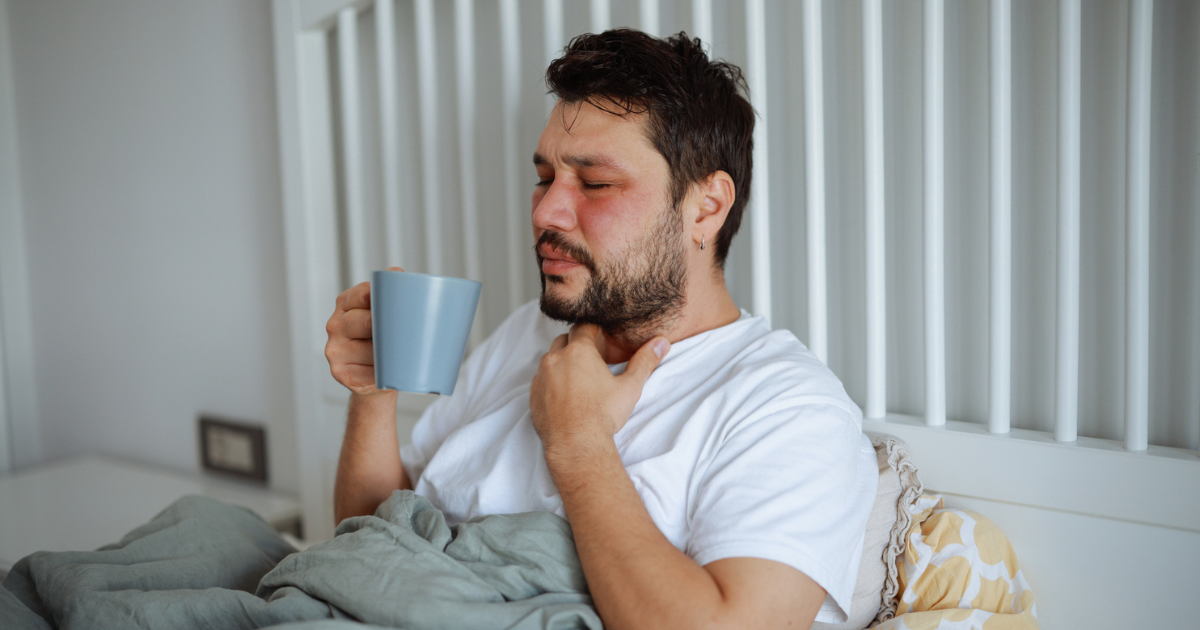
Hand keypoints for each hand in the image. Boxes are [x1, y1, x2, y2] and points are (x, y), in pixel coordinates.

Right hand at [325, 266, 403, 396]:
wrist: (376, 380)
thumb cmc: (385, 342)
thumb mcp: (384, 316)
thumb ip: (390, 297)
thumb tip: (399, 274)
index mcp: (346, 303)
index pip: (364, 293)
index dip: (385, 297)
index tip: (404, 299)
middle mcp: (336, 323)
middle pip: (368, 321)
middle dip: (390, 328)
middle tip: (411, 333)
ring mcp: (334, 348)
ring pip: (371, 348)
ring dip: (390, 353)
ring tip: (401, 355)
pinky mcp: (339, 371)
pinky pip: (369, 370)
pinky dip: (384, 371)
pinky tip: (388, 371)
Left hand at [529, 323, 669, 455]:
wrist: (576, 445)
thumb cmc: (603, 415)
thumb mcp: (630, 387)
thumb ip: (645, 361)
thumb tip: (662, 343)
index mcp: (579, 351)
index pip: (583, 327)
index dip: (592, 330)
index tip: (600, 337)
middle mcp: (555, 359)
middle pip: (564, 340)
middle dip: (576, 345)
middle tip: (591, 358)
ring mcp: (541, 377)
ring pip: (549, 359)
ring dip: (562, 362)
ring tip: (578, 376)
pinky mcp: (533, 395)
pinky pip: (540, 380)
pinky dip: (551, 381)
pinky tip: (564, 394)